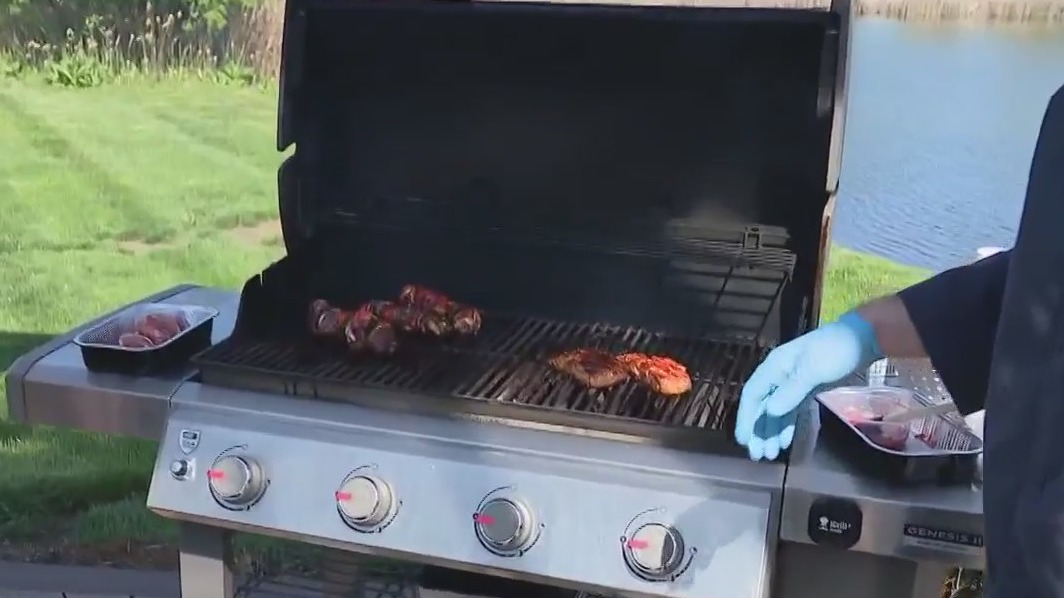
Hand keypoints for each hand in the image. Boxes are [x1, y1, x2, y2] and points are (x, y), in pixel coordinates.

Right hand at [734, 311, 881, 460]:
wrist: (863, 339)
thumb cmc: (835, 350)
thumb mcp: (813, 369)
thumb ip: (791, 391)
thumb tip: (769, 411)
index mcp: (774, 366)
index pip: (752, 395)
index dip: (746, 418)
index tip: (743, 441)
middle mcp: (779, 376)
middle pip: (762, 406)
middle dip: (758, 431)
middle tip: (757, 455)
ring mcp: (793, 384)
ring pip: (775, 412)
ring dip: (771, 432)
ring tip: (770, 454)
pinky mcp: (807, 390)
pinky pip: (791, 411)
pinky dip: (786, 426)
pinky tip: (784, 441)